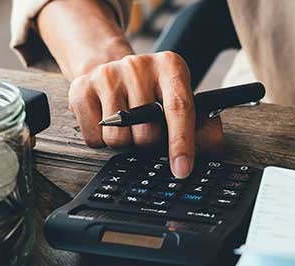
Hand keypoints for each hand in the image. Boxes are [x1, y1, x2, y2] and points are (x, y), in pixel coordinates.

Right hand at [67, 52, 223, 177]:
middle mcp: (138, 66)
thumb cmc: (152, 92)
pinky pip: (94, 139)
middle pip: (146, 134)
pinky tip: (107, 122)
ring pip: (117, 140)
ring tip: (127, 124)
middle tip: (147, 129)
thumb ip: (203, 126)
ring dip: (125, 143)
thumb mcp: (181, 99)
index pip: (179, 109)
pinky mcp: (81, 89)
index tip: (182, 170)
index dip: (181, 143)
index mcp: (170, 67)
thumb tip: (213, 149)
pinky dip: (102, 141)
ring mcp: (107, 75)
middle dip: (149, 144)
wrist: (109, 69)